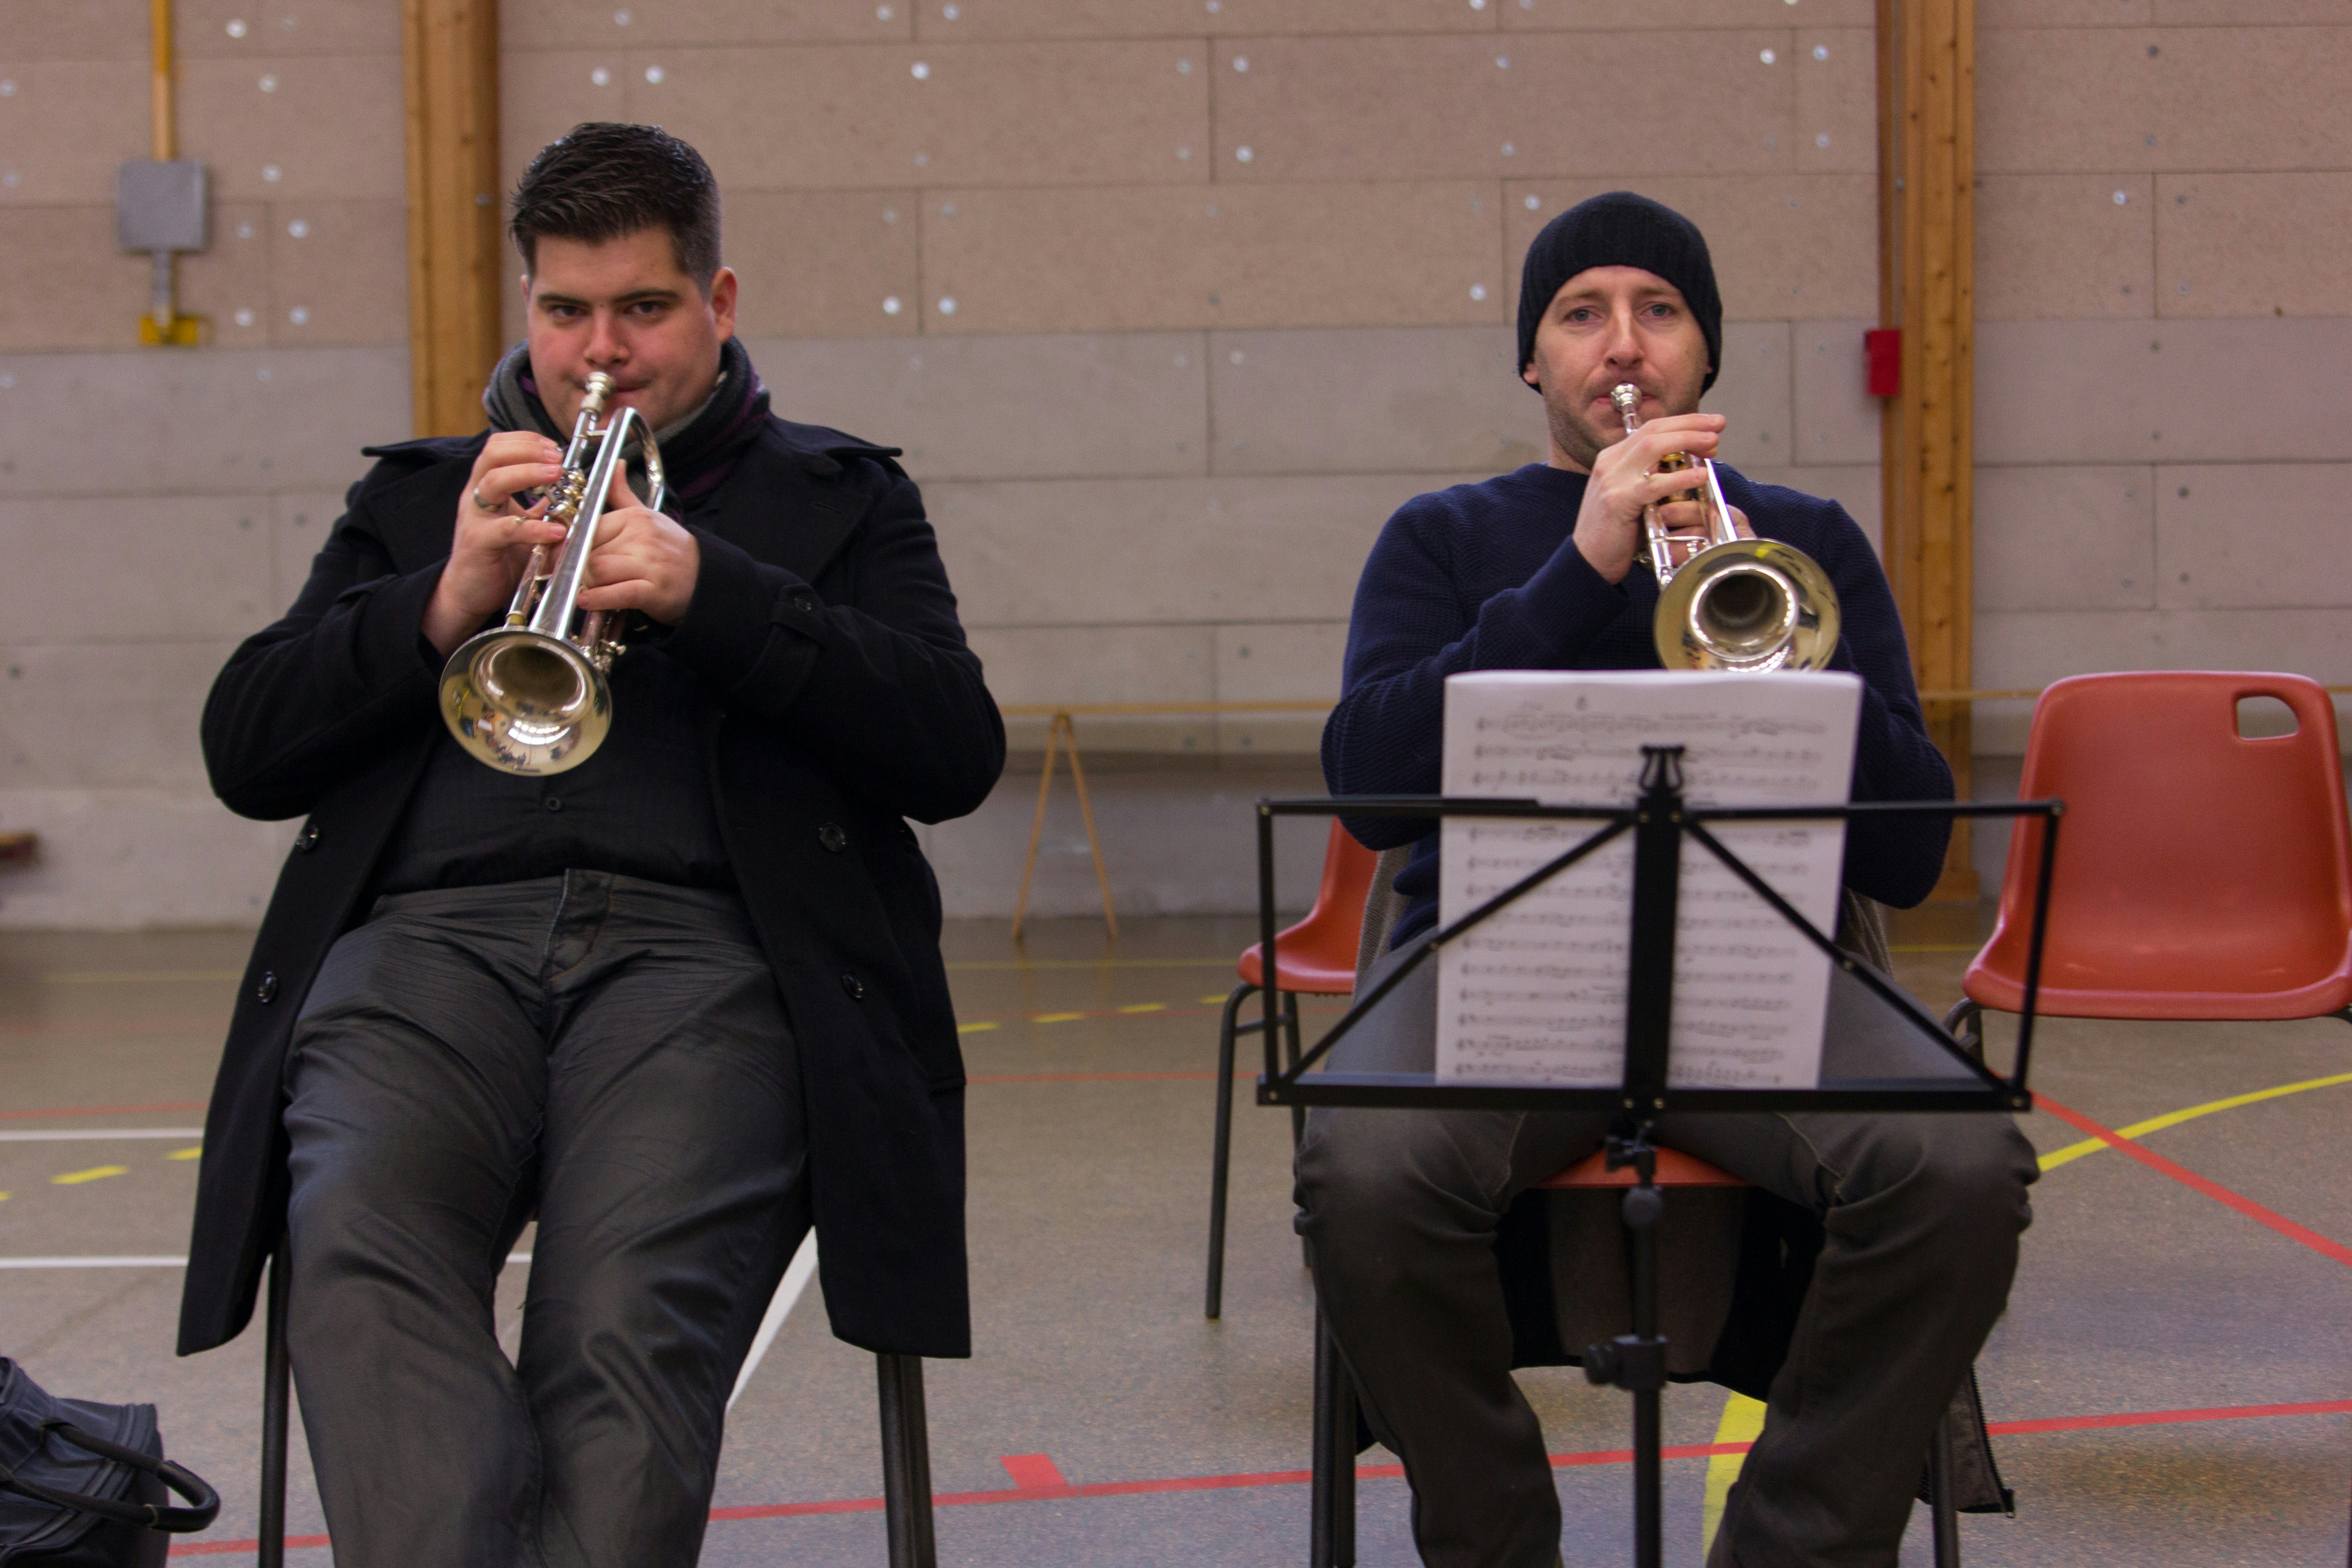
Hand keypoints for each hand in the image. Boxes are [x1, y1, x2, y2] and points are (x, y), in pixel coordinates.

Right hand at [424, 432, 569, 657]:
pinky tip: (555, 529)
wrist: (469, 591)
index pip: (497, 447)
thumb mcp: (520, 522)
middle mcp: (475, 497)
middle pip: (493, 455)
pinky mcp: (479, 544)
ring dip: (529, 474)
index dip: (525, 440)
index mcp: (484, 487)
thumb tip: (567, 488)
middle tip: (557, 458)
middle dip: (528, 450)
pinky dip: (534, 527)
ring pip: (495, 482)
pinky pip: (506, 529)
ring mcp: (475, 518)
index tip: (553, 446)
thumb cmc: (498, 556)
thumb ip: (538, 505)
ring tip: (557, 476)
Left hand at [576, 474, 700, 625]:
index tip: (567, 555)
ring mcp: (649, 564)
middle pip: (589, 553)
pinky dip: (598, 599)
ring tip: (587, 588)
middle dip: (578, 567)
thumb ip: (622, 493)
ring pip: (597, 571)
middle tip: (577, 576)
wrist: (706, 578)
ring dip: (586, 584)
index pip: (588, 529)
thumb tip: (614, 464)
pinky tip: (588, 601)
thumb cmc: (671, 549)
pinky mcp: (653, 590)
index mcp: (635, 518)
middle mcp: (642, 538)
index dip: (572, 545)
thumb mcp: (648, 515)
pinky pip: (616, 593)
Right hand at [1569, 412, 1730, 583]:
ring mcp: (1612, 479)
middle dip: (1690, 424)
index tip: (1709, 425)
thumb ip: (1651, 478)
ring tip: (1713, 443)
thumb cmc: (1615, 534)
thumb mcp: (1632, 497)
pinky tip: (1701, 475)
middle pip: (1655, 431)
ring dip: (1688, 440)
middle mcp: (1610, 463)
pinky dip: (1681, 478)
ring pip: (1654, 446)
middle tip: (1718, 425)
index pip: (1651, 429)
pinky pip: (1654, 484)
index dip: (1683, 423)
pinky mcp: (1618, 501)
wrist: (1587, 562)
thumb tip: (1686, 467)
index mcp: (1612, 458)